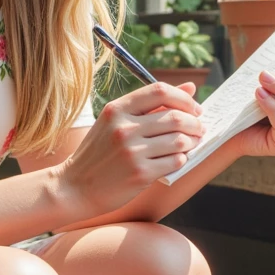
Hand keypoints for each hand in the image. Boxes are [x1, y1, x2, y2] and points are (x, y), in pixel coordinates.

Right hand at [54, 79, 204, 215]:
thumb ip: (152, 104)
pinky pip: (175, 161)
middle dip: (194, 123)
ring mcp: (132, 151)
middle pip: (175, 117)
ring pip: (179, 140)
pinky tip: (176, 159)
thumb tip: (191, 87)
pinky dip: (182, 159)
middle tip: (199, 129)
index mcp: (116, 109)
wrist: (75, 187)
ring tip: (189, 144)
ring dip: (192, 142)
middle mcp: (123, 128)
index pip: (160, 90)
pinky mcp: (140, 174)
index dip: (184, 98)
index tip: (194, 109)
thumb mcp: (115, 122)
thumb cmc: (99, 153)